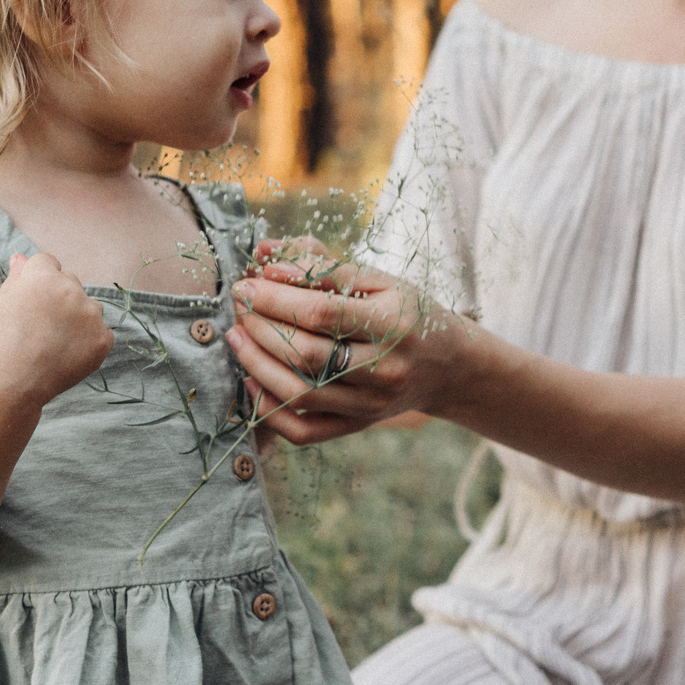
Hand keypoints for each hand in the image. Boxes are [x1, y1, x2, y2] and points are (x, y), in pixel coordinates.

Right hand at [0, 252, 113, 407]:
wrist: (13, 381)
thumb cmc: (1, 340)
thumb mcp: (1, 301)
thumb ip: (17, 276)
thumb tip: (21, 257)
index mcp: (44, 275)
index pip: (48, 263)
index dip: (38, 281)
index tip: (32, 302)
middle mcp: (71, 289)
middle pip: (70, 283)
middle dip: (59, 298)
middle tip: (41, 326)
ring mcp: (90, 313)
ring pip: (88, 308)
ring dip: (77, 319)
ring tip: (53, 342)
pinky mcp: (103, 338)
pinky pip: (100, 333)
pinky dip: (88, 342)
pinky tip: (66, 354)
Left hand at [227, 249, 460, 445]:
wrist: (447, 366)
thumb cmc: (406, 312)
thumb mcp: (379, 279)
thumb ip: (323, 264)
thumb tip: (267, 255)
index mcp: (393, 323)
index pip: (323, 313)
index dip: (276, 298)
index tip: (247, 284)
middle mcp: (384, 369)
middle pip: (306, 355)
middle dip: (260, 328)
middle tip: (239, 307)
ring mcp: (370, 405)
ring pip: (299, 393)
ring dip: (256, 364)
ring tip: (236, 337)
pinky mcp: (357, 427)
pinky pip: (303, 430)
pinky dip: (268, 408)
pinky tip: (250, 379)